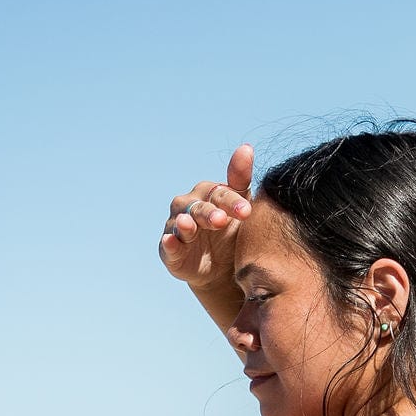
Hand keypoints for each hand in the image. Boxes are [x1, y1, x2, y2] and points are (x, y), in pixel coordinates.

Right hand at [158, 143, 253, 291]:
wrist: (223, 268)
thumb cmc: (232, 230)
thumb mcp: (241, 206)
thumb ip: (240, 178)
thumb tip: (246, 147)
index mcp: (208, 195)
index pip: (221, 195)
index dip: (233, 203)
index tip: (247, 211)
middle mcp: (189, 206)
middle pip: (199, 208)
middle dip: (209, 214)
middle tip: (221, 221)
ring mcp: (177, 227)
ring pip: (181, 223)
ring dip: (185, 224)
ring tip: (188, 224)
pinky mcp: (169, 250)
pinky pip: (168, 245)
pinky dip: (169, 243)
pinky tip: (170, 241)